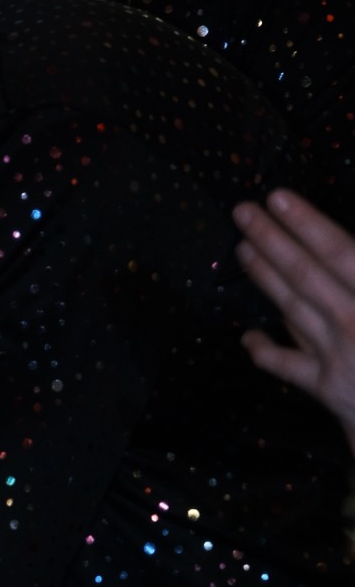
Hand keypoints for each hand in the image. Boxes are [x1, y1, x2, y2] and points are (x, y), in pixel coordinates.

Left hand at [234, 191, 354, 449]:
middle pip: (307, 276)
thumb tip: (347, 251)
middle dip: (272, 241)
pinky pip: (286, 366)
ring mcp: (338, 357)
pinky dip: (264, 351)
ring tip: (242, 247)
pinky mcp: (325, 389)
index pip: (341, 252)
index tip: (278, 198)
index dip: (308, 224)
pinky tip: (247, 336)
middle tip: (242, 211)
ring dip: (264, 277)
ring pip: (292, 310)